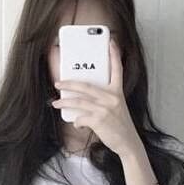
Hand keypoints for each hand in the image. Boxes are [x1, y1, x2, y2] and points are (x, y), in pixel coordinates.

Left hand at [51, 37, 142, 158]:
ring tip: (55, 104)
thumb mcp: (117, 108)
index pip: (117, 69)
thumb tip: (82, 99)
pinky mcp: (99, 120)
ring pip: (79, 101)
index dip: (114, 55)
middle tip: (58, 83)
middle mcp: (112, 97)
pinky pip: (81, 118)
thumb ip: (104, 99)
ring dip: (64, 103)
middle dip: (69, 84)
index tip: (111, 42)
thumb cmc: (120, 126)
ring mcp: (105, 108)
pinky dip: (77, 121)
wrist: (128, 143)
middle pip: (86, 86)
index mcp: (117, 92)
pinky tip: (77, 124)